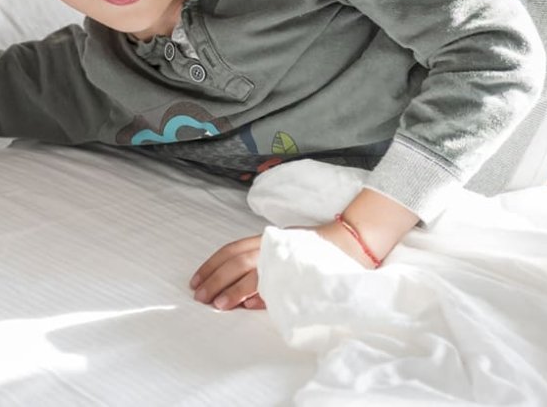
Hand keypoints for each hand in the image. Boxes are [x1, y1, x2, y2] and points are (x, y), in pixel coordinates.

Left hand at [188, 221, 379, 311]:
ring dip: (233, 289)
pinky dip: (262, 296)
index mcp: (266, 240)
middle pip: (236, 261)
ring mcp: (286, 258)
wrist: (350, 242)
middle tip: (200, 296)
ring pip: (252, 271)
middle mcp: (273, 246)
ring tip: (219, 304)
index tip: (196, 280)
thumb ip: (261, 269)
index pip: (231, 250)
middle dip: (215, 279)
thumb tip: (241, 298)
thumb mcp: (283, 253)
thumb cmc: (314, 251)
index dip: (211, 265)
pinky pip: (277, 284)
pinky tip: (249, 306)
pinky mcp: (299, 271)